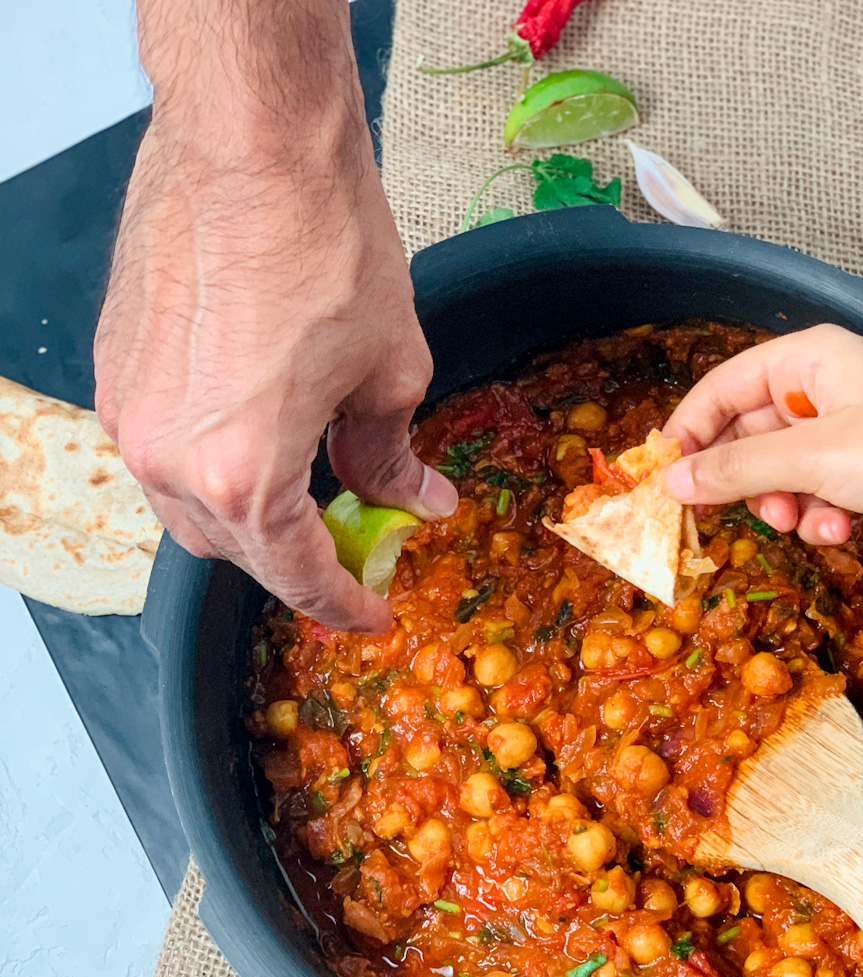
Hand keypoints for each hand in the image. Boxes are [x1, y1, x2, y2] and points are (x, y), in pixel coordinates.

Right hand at [95, 63, 455, 630]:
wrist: (252, 144)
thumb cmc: (325, 247)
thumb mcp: (390, 371)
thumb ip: (389, 455)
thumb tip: (411, 499)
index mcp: (242, 473)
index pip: (295, 575)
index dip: (342, 603)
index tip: (372, 612)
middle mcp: (170, 458)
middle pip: (236, 552)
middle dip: (298, 561)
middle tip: (353, 548)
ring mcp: (132, 415)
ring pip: (190, 511)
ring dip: (250, 518)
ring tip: (309, 493)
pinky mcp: (117, 375)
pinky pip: (164, 457)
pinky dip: (212, 470)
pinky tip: (258, 441)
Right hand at [663, 324, 862, 552]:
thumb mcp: (812, 458)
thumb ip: (736, 468)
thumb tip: (671, 482)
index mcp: (810, 358)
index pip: (724, 385)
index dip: (691, 428)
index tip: (665, 474)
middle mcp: (825, 384)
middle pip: (749, 432)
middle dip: (743, 477)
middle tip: (717, 512)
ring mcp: (847, 426)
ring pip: (780, 468)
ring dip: (782, 502)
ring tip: (798, 521)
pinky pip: (815, 488)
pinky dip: (817, 512)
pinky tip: (838, 527)